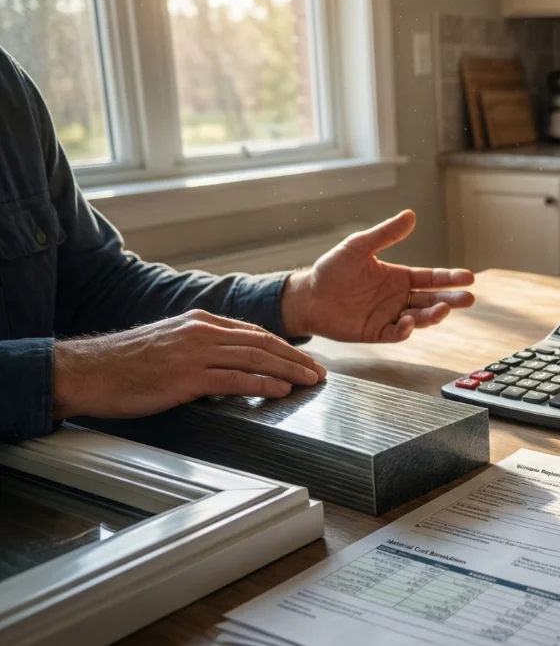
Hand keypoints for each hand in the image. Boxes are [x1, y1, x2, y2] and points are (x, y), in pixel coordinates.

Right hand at [53, 310, 326, 419]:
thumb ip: (201, 349)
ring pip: (254, 358)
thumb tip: (228, 365)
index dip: (284, 346)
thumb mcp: (169, 345)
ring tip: (309, 381)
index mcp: (199, 322)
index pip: (253, 331)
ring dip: (288, 370)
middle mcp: (201, 331)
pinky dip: (262, 384)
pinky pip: (234, 379)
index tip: (303, 358)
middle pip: (262, 342)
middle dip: (295, 357)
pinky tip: (280, 390)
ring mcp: (194, 353)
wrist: (87, 371)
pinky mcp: (186, 377)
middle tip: (318, 371)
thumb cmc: (124, 364)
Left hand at [281, 210, 474, 341]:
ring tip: (442, 309)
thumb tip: (411, 215)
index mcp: (399, 277)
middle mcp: (399, 298)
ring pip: (419, 318)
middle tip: (469, 299)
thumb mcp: (359, 246)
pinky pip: (396, 333)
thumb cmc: (332, 269)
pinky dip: (405, 330)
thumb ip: (386, 234)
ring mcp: (389, 316)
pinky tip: (408, 322)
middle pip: (432, 299)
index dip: (450, 278)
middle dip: (451, 299)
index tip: (469, 277)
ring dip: (433, 315)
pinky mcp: (376, 333)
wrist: (308, 295)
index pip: (431, 278)